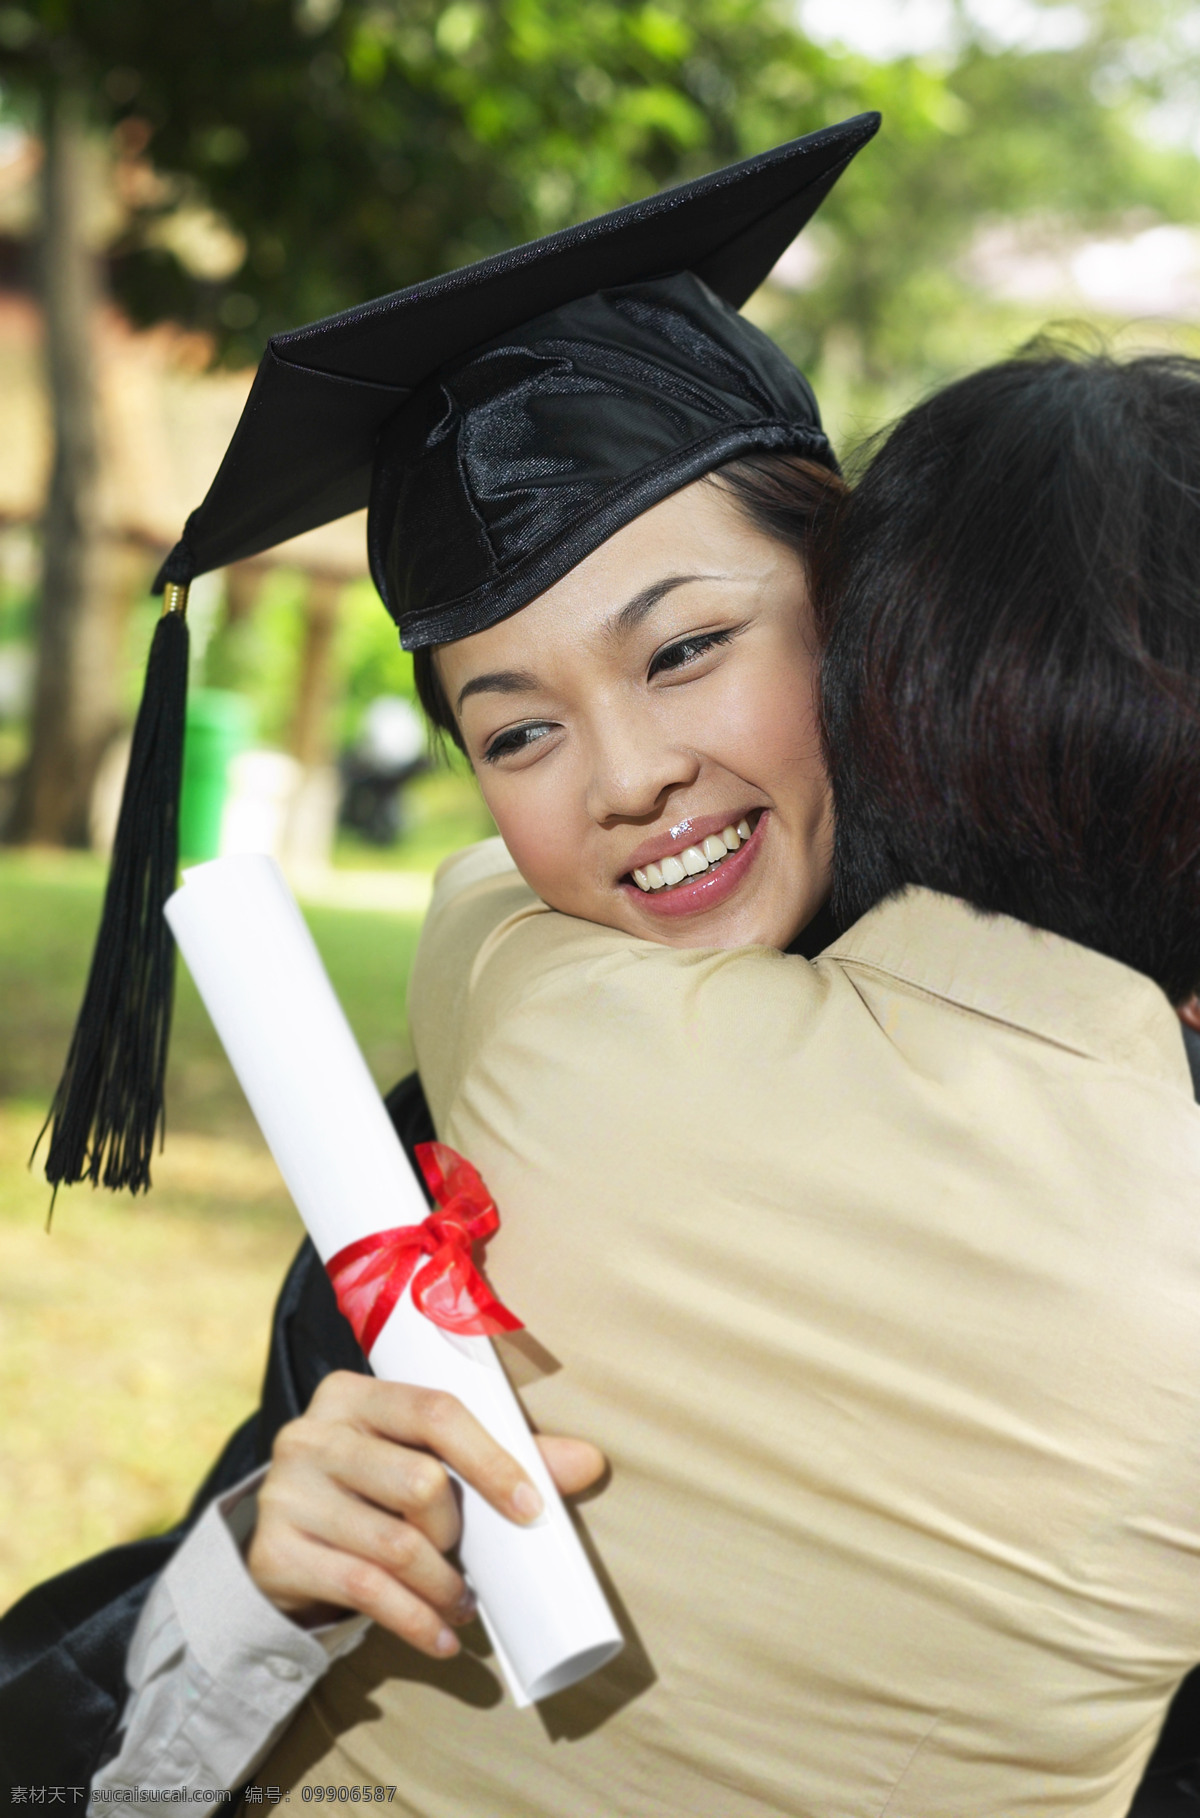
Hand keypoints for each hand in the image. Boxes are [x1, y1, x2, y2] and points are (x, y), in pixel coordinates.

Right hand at [246, 1370, 604, 1658]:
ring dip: (443, 1585)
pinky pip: (365, 1591)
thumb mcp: (420, 1459)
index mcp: (351, 1394)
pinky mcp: (274, 1552)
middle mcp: (311, 1434)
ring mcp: (286, 1493)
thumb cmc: (373, 1490)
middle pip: (418, 1482)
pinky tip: (440, 1637)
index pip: (434, 1411)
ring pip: (394, 1545)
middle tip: (468, 1558)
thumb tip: (589, 1462)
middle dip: (457, 1531)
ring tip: (461, 1602)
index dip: (491, 1459)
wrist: (285, 1543)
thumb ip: (499, 1456)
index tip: (532, 1507)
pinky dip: (415, 1621)